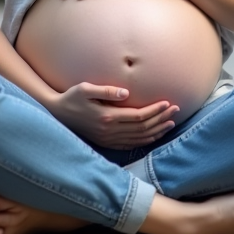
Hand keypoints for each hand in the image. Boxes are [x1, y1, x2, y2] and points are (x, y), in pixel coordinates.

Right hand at [47, 83, 178, 149]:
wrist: (57, 114)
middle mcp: (110, 131)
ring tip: (171, 123)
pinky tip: (154, 135)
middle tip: (176, 110)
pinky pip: (130, 145)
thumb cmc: (71, 97)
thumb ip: (107, 90)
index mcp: (107, 117)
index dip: (155, 110)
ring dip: (157, 131)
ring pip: (139, 138)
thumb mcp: (85, 89)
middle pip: (142, 128)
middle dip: (161, 119)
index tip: (167, 103)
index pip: (138, 116)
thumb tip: (127, 93)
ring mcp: (108, 139)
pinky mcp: (106, 143)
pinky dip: (145, 141)